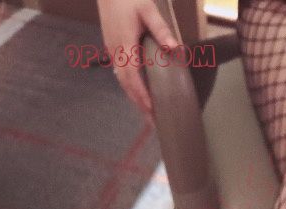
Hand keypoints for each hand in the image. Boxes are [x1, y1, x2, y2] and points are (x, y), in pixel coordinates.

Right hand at [96, 0, 177, 114]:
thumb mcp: (148, 9)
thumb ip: (161, 29)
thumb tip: (174, 48)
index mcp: (124, 44)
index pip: (132, 76)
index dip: (141, 94)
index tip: (151, 108)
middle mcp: (115, 51)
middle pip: (126, 84)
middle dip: (138, 103)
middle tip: (152, 121)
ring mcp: (111, 50)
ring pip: (122, 80)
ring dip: (133, 97)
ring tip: (147, 112)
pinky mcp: (112, 48)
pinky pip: (120, 73)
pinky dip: (129, 86)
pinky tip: (138, 93)